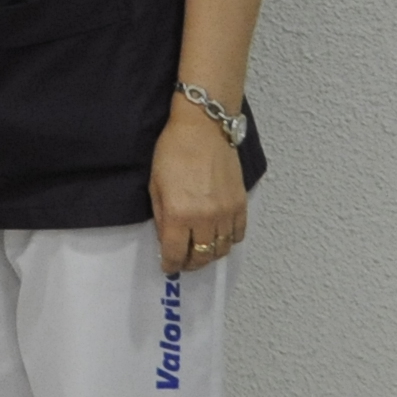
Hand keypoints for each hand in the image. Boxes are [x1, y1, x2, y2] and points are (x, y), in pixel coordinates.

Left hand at [148, 104, 246, 275]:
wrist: (203, 129)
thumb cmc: (172, 152)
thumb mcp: (155, 184)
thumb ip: (161, 216)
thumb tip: (167, 239)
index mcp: (180, 214)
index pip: (176, 252)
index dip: (171, 264)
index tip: (168, 267)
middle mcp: (205, 218)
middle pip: (202, 256)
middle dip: (191, 263)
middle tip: (184, 262)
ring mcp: (226, 213)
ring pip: (222, 249)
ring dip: (210, 255)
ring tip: (200, 251)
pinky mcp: (241, 205)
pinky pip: (238, 235)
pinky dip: (228, 242)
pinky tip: (218, 238)